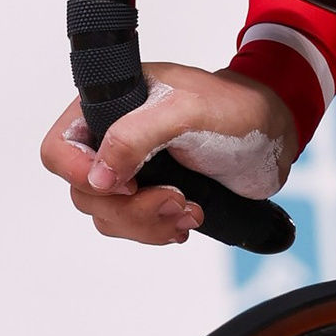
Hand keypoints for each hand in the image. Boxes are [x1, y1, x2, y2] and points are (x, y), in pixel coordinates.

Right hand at [41, 66, 297, 246]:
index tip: (124, 185)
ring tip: (188, 209)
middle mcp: (112, 139)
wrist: (274, 133)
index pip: (61, 149)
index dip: (81, 174)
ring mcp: (132, 170)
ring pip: (108, 216)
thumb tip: (98, 176)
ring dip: (147, 223)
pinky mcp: (153, 193)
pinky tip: (187, 219)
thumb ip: (136, 136)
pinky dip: (158, 229)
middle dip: (130, 207)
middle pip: (85, 193)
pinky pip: (133, 226)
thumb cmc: (236, 108)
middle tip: (174, 198)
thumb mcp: (186, 112)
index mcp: (108, 106)